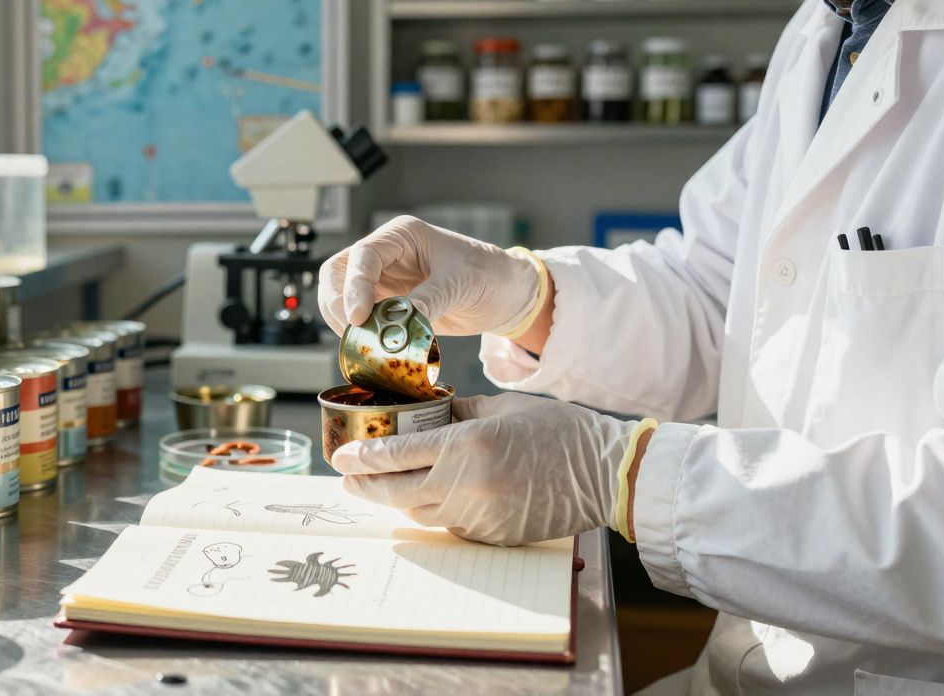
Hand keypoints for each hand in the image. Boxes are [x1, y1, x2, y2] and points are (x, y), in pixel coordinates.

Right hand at [318, 216, 539, 335]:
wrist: (504, 295)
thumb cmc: (488, 275)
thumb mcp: (462, 283)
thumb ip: (430, 300)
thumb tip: (399, 322)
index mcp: (403, 236)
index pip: (364, 255)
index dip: (355, 285)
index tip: (359, 316)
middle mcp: (387, 254)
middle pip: (338, 272)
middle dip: (337, 301)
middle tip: (351, 331)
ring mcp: (384, 279)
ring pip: (341, 295)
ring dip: (342, 319)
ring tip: (361, 341)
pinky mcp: (387, 304)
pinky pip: (359, 317)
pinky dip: (358, 332)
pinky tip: (369, 345)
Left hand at [329, 392, 647, 545]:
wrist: (604, 473)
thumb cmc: (558, 431)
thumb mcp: (501, 408)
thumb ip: (456, 413)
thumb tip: (422, 415)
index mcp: (467, 445)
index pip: (396, 454)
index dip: (361, 456)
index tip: (339, 456)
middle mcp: (466, 484)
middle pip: (395, 492)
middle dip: (365, 485)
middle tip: (348, 478)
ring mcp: (479, 515)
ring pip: (419, 513)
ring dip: (397, 500)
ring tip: (382, 486)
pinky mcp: (492, 535)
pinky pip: (449, 525)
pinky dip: (435, 511)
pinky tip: (429, 497)